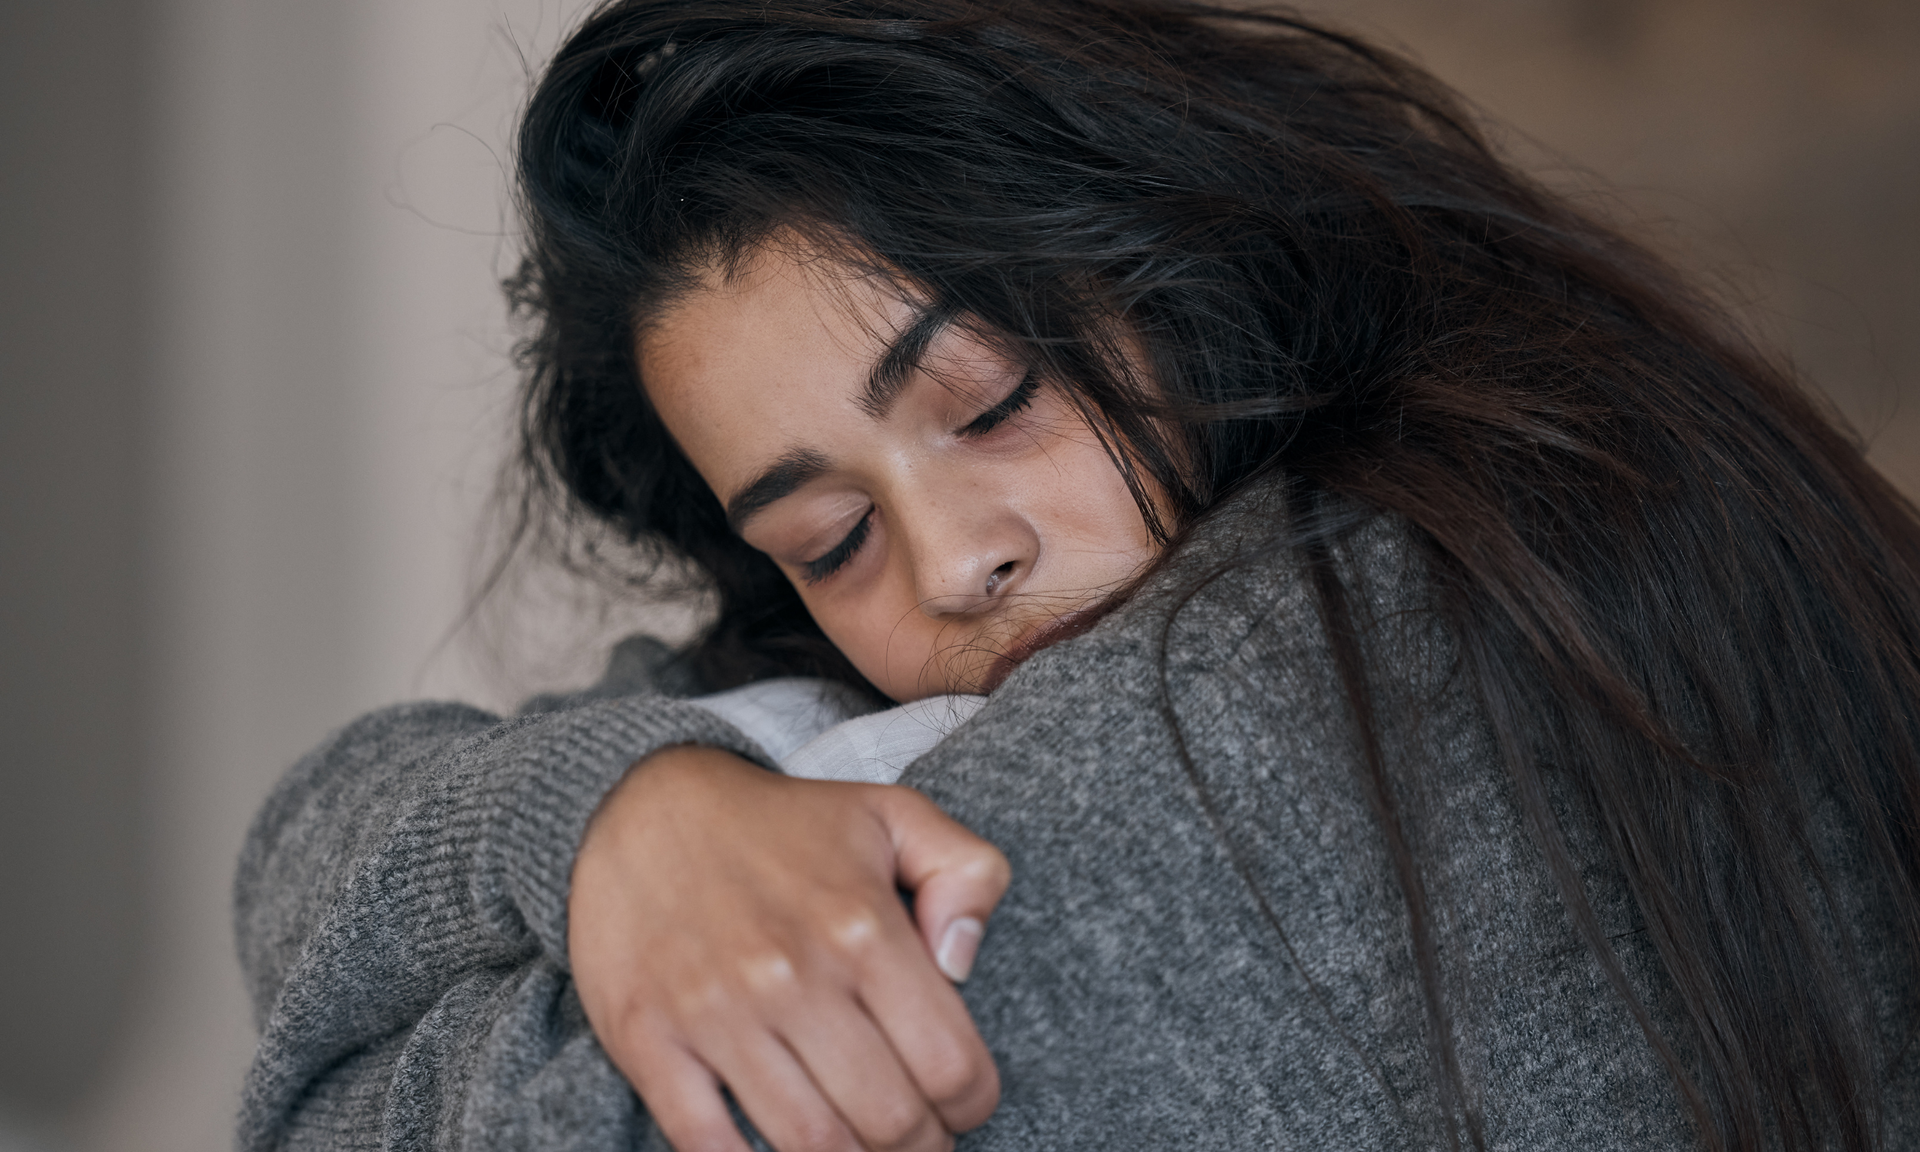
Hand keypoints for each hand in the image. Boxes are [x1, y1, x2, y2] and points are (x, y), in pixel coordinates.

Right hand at [568, 745, 1009, 1151]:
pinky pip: (709, 1146)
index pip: (950, 1065)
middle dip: (921, 1144)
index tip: (963, 1103)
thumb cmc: (781, 824)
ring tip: (863, 1146)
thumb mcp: (894, 815)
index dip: (972, 1103)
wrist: (642, 806)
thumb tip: (965, 962)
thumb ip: (968, 873)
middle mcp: (792, 975)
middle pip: (889, 1121)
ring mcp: (715, 1013)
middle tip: (918, 1135)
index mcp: (862, 927)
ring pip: (811, 1145)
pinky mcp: (648, 1038)